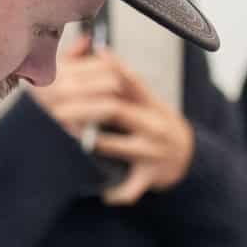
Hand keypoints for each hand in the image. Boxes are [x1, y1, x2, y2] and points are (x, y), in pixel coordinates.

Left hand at [29, 31, 195, 203]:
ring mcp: (154, 150)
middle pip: (117, 111)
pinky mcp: (152, 174)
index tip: (82, 67)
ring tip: (70, 142)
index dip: (109, 71)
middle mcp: (154, 124)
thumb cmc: (155, 122)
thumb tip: (98, 50)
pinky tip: (104, 196)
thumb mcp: (147, 101)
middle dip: (86, 110)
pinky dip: (119, 193)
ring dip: (96, 145)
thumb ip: (124, 80)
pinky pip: (133, 186)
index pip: (130, 82)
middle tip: (58, 111)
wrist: (188, 156)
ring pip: (122, 147)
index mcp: (150, 104)